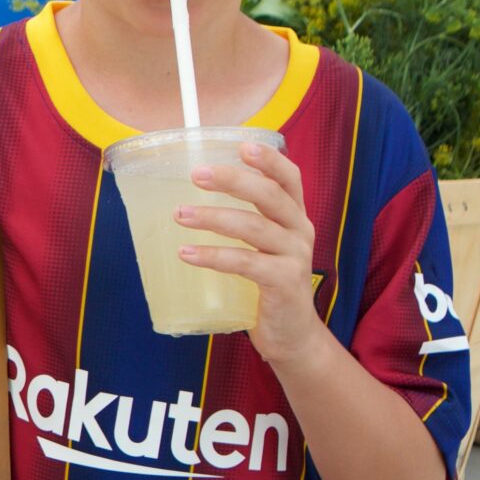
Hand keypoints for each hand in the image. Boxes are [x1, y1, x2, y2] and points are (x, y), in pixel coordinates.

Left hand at [177, 140, 325, 366]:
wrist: (290, 335)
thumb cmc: (266, 284)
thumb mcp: (260, 247)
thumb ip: (241, 223)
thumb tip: (185, 198)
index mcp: (294, 217)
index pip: (290, 178)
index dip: (269, 160)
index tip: (242, 145)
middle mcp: (300, 231)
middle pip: (270, 195)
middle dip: (233, 181)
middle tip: (196, 174)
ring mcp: (296, 257)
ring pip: (253, 227)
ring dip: (213, 218)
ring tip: (179, 215)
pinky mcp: (285, 283)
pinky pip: (246, 263)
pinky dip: (214, 256)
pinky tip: (187, 253)